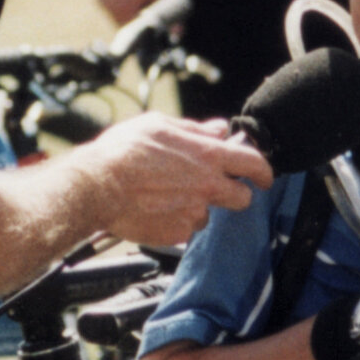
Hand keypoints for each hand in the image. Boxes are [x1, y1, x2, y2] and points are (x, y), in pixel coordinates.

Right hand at [78, 111, 270, 247]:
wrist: (96, 187)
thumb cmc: (122, 153)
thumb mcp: (159, 126)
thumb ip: (195, 129)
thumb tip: (217, 129)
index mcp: (206, 156)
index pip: (252, 163)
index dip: (263, 170)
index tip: (263, 175)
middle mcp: (207, 186)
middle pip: (242, 198)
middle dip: (235, 194)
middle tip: (217, 189)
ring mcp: (193, 212)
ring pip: (208, 214)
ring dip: (196, 207)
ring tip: (167, 197)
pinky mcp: (177, 233)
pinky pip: (185, 229)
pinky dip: (175, 222)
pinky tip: (156, 210)